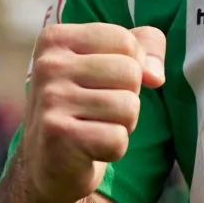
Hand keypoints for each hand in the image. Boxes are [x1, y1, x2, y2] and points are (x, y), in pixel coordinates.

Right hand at [19, 23, 165, 202]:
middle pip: (130, 73)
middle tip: (98, 110)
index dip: (131, 66)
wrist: (47, 163)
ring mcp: (49, 100)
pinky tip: (89, 149)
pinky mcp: (57, 136)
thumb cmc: (87, 102)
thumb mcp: (114, 60)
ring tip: (94, 127)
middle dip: (128, 97)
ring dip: (122, 124)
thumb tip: (155, 74)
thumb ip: (146, 44)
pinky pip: (118, 138)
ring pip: (128, 107)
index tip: (104, 82)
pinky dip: (113, 149)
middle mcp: (48, 65)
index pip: (126, 41)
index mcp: (56, 39)